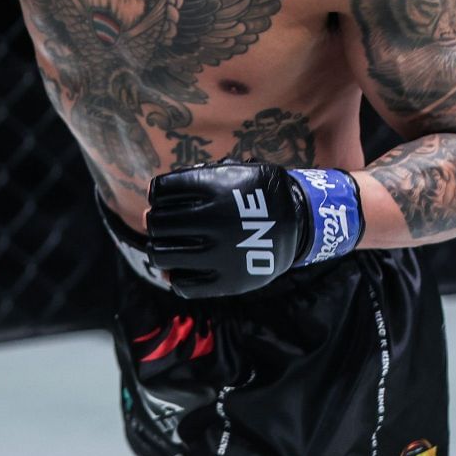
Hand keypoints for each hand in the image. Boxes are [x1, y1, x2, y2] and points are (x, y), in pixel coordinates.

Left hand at [146, 159, 363, 296]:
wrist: (302, 223)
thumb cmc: (258, 194)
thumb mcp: (235, 170)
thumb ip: (196, 177)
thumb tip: (153, 202)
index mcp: (214, 188)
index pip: (161, 191)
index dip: (157, 195)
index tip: (162, 200)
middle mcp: (214, 220)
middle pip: (158, 224)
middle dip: (155, 223)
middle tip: (160, 225)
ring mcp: (220, 253)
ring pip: (162, 255)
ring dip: (158, 250)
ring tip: (165, 247)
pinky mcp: (228, 281)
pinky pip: (183, 285)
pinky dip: (176, 277)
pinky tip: (183, 268)